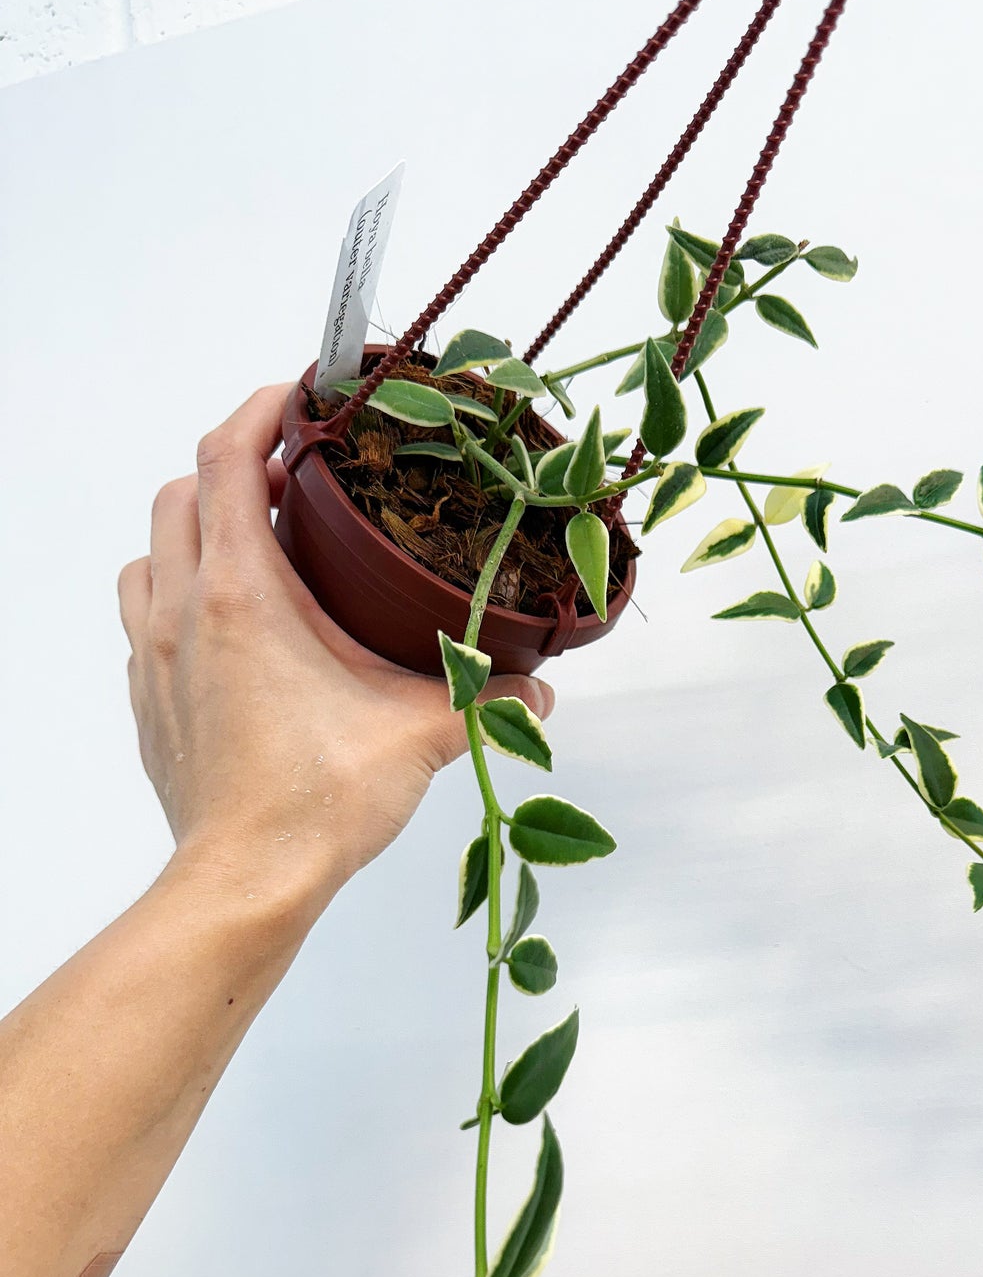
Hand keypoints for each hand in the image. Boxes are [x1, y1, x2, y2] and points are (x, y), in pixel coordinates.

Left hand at [118, 384, 553, 916]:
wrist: (246, 880)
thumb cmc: (317, 802)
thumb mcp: (420, 737)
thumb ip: (486, 699)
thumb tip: (541, 691)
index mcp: (244, 595)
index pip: (228, 459)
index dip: (259, 409)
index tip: (297, 397)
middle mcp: (185, 612)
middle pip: (181, 494)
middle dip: (231, 468)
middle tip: (292, 480)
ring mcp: (157, 658)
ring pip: (151, 554)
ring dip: (195, 532)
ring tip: (254, 549)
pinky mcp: (151, 703)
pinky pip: (148, 619)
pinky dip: (180, 597)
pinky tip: (233, 630)